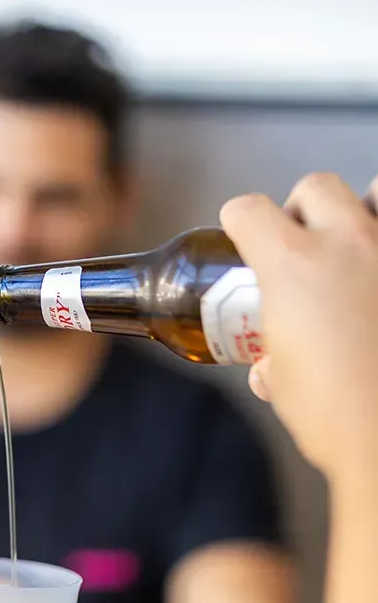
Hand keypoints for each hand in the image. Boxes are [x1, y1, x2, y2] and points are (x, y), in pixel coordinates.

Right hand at [221, 173, 377, 478]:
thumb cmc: (335, 416)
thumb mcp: (283, 385)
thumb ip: (273, 359)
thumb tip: (270, 366)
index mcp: (293, 265)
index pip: (250, 212)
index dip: (238, 222)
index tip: (240, 233)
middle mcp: (348, 245)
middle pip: (316, 187)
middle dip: (300, 209)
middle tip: (301, 243)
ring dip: (362, 212)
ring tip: (359, 248)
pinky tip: (377, 285)